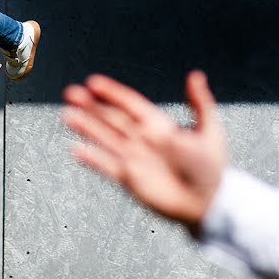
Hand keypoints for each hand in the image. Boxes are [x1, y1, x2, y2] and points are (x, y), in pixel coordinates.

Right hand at [61, 70, 227, 231]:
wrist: (208, 204)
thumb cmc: (211, 167)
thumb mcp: (210, 131)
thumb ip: (200, 103)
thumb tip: (195, 74)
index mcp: (158, 124)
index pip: (130, 103)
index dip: (112, 93)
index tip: (93, 82)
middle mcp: (141, 138)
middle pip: (111, 118)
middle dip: (91, 106)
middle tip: (70, 93)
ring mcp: (133, 158)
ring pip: (105, 138)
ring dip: (86, 127)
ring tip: (67, 115)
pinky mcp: (129, 179)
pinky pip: (106, 166)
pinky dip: (91, 158)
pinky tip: (75, 149)